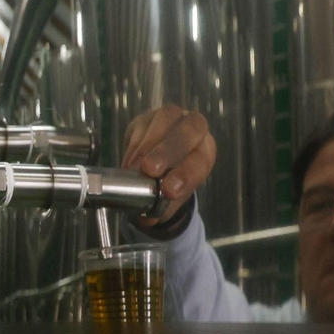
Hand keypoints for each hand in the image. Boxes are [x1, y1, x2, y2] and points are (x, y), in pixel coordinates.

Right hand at [120, 105, 216, 226]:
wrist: (152, 169)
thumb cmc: (165, 185)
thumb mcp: (168, 199)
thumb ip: (162, 206)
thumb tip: (148, 216)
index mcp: (204, 153)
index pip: (201, 160)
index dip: (186, 174)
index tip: (168, 190)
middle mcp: (194, 130)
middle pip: (192, 128)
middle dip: (169, 149)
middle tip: (150, 170)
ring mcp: (172, 119)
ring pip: (168, 117)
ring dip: (150, 143)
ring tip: (135, 167)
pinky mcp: (148, 118)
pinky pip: (144, 124)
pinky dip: (135, 144)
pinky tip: (129, 162)